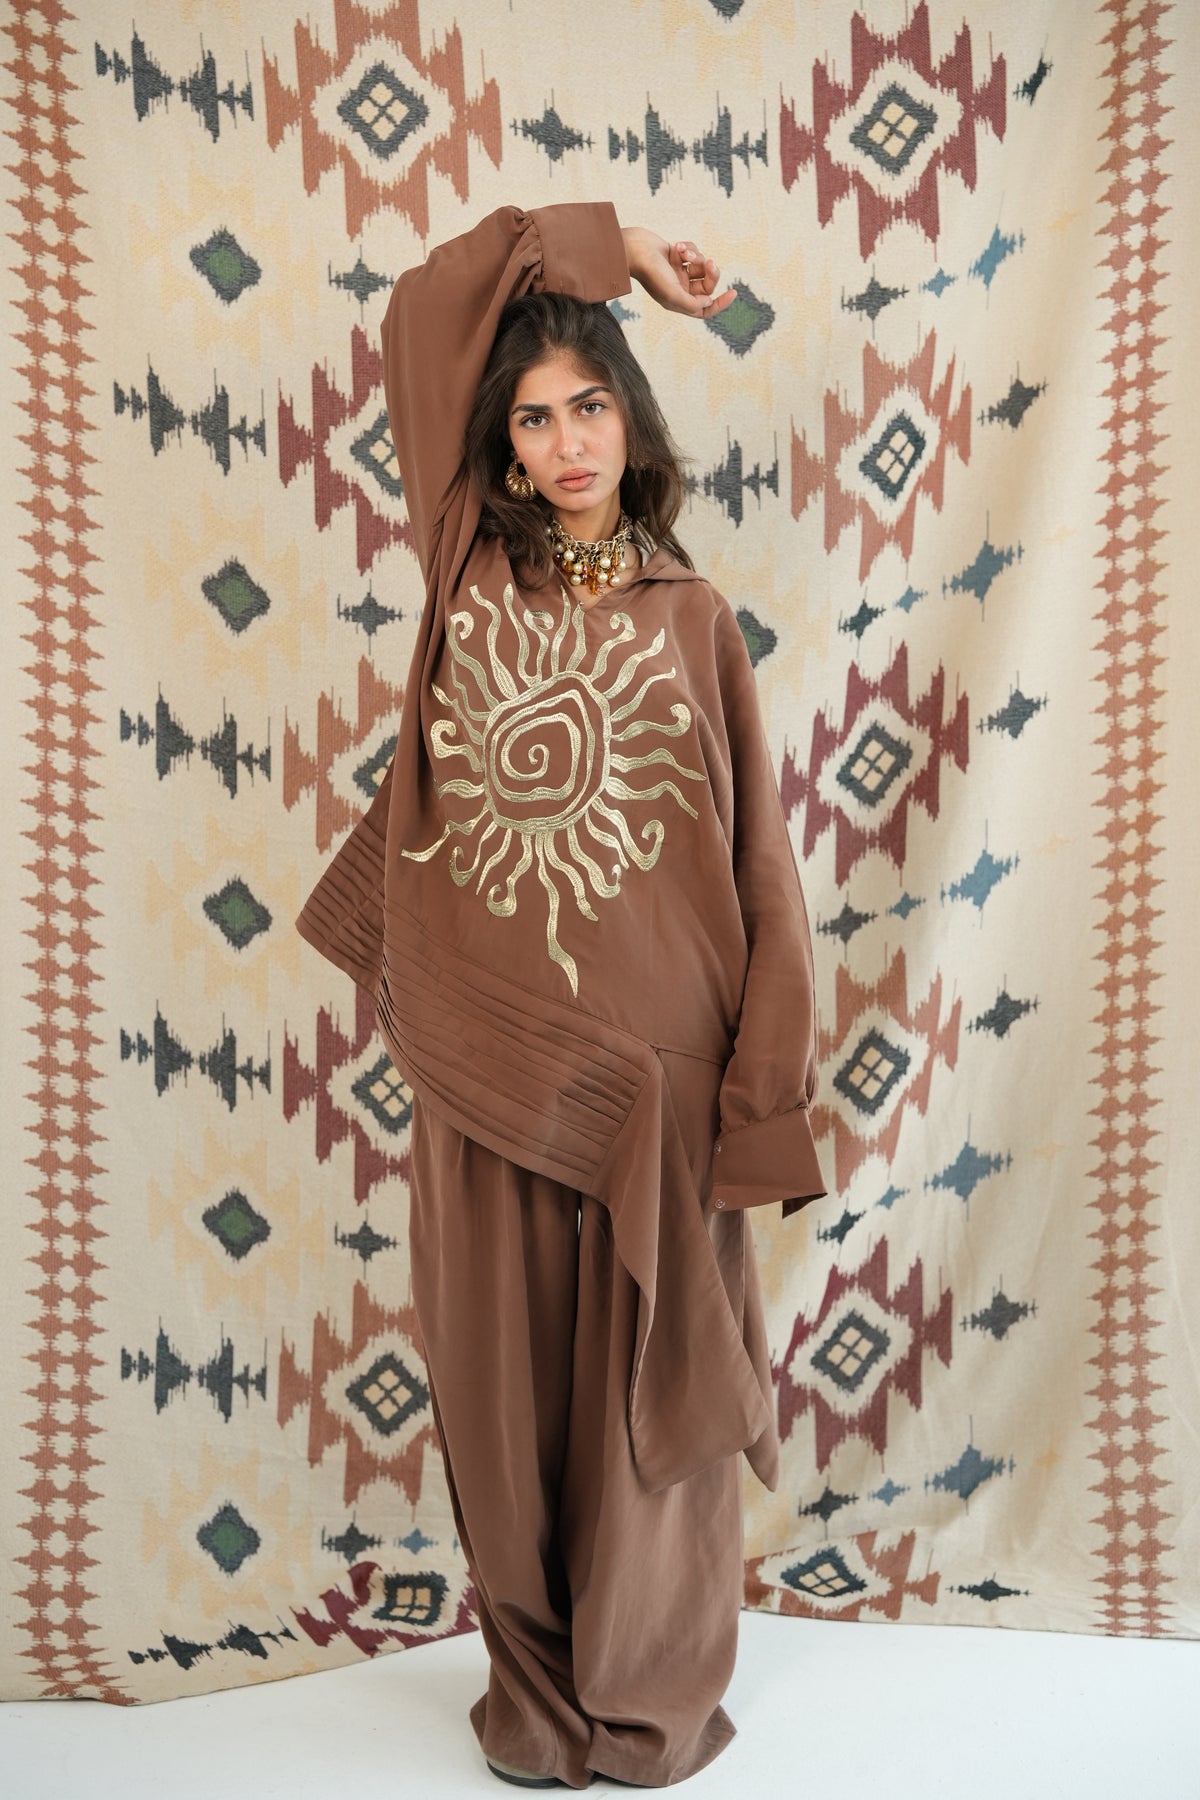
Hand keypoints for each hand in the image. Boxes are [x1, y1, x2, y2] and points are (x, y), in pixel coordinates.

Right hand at [621, 226, 736, 319]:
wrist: (633, 248)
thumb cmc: (650, 272)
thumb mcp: (671, 293)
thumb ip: (691, 303)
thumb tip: (708, 303)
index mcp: (677, 302)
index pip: (704, 309)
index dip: (720, 304)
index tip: (733, 293)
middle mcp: (679, 288)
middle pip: (706, 285)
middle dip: (710, 273)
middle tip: (709, 262)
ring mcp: (677, 272)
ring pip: (701, 266)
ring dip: (696, 256)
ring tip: (683, 252)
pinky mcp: (676, 256)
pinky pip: (693, 252)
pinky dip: (689, 247)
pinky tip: (677, 246)